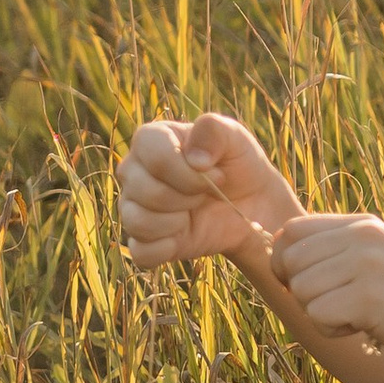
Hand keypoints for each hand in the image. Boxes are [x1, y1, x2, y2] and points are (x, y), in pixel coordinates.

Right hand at [118, 111, 299, 271]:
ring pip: (138, 222)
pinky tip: (184, 236)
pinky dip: (166, 249)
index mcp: (150, 140)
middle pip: (147, 192)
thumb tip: (195, 160)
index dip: (189, 173)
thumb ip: (214, 131)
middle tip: (207, 194)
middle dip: (188, 198)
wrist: (251, 203)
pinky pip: (141, 252)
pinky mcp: (142, 240)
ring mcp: (132, 206)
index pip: (155, 158)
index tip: (218, 174)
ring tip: (194, 213)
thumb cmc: (237, 163)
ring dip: (176, 223)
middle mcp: (133, 172)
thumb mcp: (235, 137)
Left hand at [270, 212, 383, 370]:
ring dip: (321, 315)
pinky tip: (365, 328)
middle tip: (338, 305)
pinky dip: (334, 331)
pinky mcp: (370, 297)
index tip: (307, 285)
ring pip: (301, 291)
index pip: (292, 230)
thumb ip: (334, 253)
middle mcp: (364, 236)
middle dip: (302, 292)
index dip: (285, 261)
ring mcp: (367, 264)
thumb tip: (276, 256)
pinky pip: (318, 315)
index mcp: (363, 225)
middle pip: (289, 261)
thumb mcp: (374, 263)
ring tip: (358, 316)